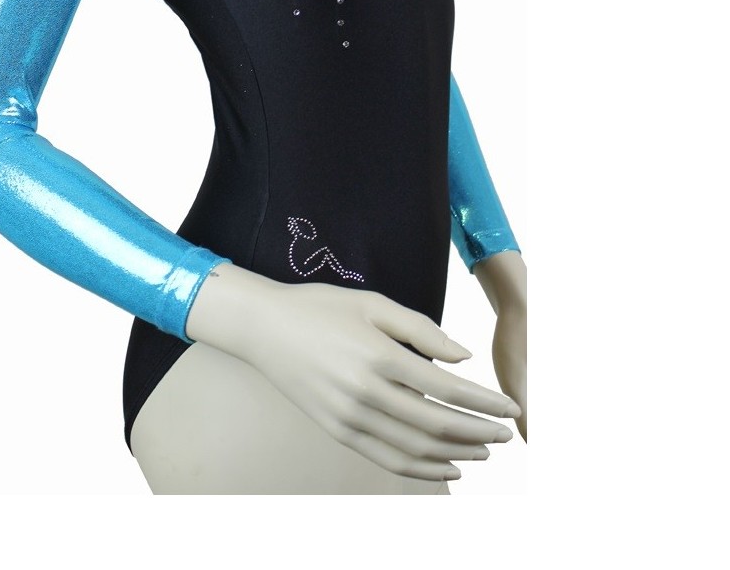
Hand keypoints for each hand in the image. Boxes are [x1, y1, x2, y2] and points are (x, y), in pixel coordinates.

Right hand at [191, 268, 521, 481]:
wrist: (263, 327)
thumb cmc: (320, 308)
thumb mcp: (373, 303)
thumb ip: (421, 329)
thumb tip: (463, 358)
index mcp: (379, 356)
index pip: (446, 389)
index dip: (484, 402)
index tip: (510, 407)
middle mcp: (366, 393)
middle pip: (436, 426)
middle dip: (478, 432)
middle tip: (505, 434)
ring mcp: (349, 417)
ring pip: (414, 450)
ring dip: (456, 456)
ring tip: (483, 452)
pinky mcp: (337, 430)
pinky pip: (386, 459)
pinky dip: (421, 470)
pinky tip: (445, 468)